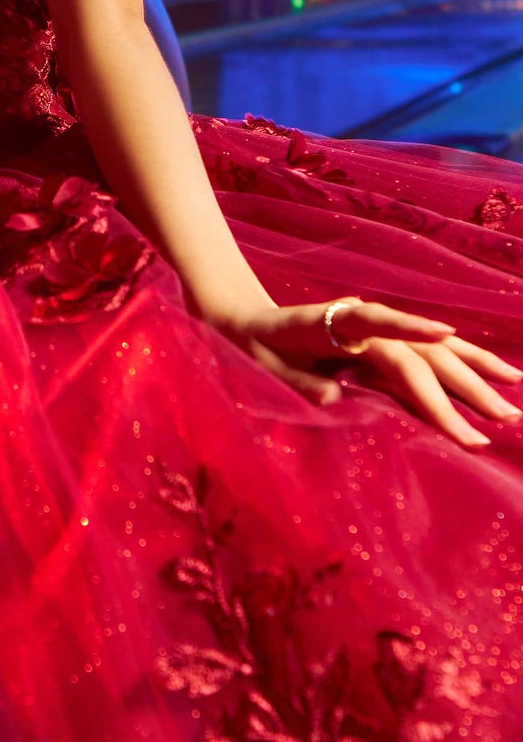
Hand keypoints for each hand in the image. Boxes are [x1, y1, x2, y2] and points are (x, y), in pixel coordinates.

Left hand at [212, 298, 522, 449]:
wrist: (247, 323)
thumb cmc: (253, 348)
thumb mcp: (262, 366)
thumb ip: (296, 380)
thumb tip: (332, 396)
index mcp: (332, 322)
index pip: (377, 323)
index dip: (411, 328)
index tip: (446, 334)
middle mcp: (362, 323)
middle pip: (419, 350)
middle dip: (462, 384)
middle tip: (501, 418)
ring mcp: (376, 332)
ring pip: (434, 350)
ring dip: (475, 370)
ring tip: (516, 390)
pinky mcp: (382, 343)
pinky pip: (428, 355)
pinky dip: (462, 364)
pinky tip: (495, 376)